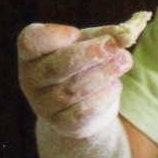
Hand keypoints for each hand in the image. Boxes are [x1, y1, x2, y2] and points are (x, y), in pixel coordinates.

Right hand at [17, 23, 132, 139]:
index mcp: (32, 54)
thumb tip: (127, 34)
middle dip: (89, 54)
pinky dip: (104, 96)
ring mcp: (43, 106)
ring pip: (74, 90)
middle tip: (114, 46)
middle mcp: (30, 80)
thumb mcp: (91, 43)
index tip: (76, 33)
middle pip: (55, 68)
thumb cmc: (85, 63)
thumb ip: (106, 35)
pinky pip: (83, 112)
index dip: (53, 36)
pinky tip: (115, 85)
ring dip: (103, 73)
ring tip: (124, 62)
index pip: (30, 42)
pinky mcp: (62, 124)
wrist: (83, 103)